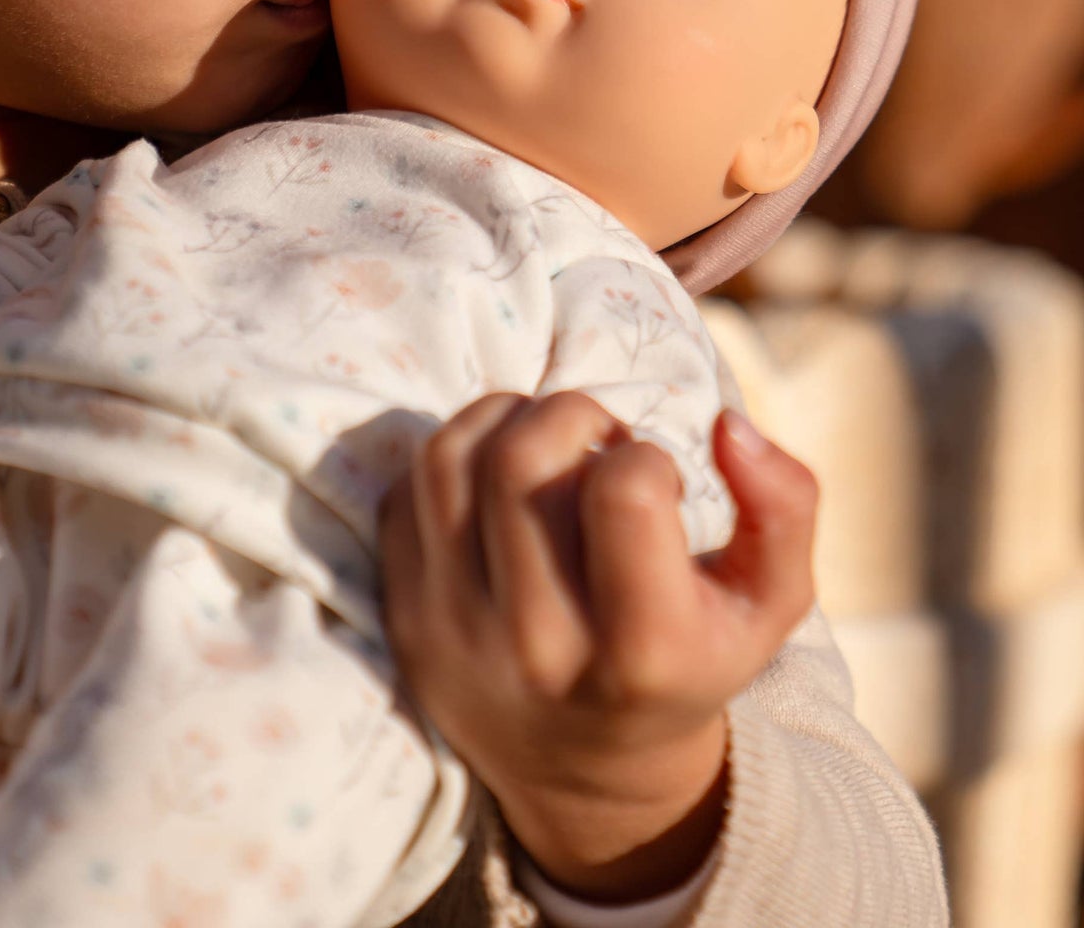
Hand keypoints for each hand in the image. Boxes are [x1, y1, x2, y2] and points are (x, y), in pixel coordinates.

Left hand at [378, 392, 818, 904]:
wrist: (585, 772)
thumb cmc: (689, 660)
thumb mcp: (768, 604)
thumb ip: (783, 506)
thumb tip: (728, 424)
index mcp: (643, 653)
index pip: (622, 492)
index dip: (644, 456)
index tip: (654, 479)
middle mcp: (539, 647)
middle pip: (521, 458)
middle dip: (569, 415)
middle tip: (598, 444)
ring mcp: (455, 629)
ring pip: (450, 456)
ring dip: (504, 417)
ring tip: (547, 445)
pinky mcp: (404, 610)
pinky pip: (406, 487)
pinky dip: (454, 455)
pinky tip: (497, 481)